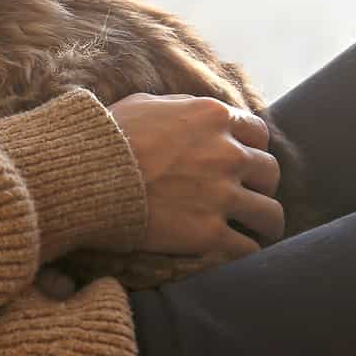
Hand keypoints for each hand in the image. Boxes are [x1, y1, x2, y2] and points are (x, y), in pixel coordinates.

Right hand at [108, 93, 284, 259]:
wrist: (85, 177)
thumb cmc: (107, 137)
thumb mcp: (142, 104)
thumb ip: (179, 106)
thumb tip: (193, 111)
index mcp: (212, 117)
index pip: (258, 133)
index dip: (252, 148)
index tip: (242, 162)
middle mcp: (227, 154)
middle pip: (270, 173)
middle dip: (260, 185)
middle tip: (246, 196)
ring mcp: (221, 195)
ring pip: (270, 214)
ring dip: (263, 222)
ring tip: (253, 230)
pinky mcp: (209, 233)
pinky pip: (247, 248)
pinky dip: (243, 251)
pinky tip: (232, 251)